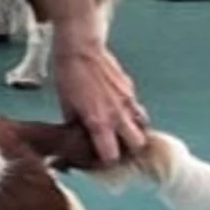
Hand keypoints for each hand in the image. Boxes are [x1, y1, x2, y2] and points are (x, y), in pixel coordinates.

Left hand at [52, 29, 148, 163]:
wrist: (80, 48)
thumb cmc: (69, 76)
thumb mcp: (66, 107)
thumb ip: (78, 126)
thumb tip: (79, 138)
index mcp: (100, 122)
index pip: (112, 155)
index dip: (107, 162)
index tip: (101, 160)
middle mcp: (118, 113)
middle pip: (138, 144)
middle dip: (129, 149)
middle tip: (117, 147)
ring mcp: (127, 100)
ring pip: (142, 125)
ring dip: (133, 130)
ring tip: (120, 130)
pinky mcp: (130, 88)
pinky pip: (135, 106)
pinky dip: (130, 113)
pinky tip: (116, 109)